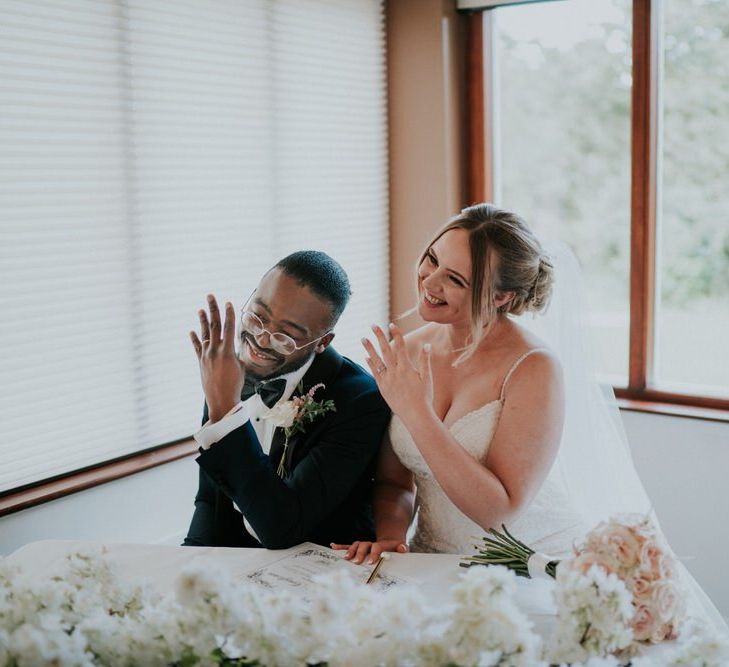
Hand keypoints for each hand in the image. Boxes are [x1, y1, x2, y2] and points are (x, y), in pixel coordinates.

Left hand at [190, 294, 244, 421]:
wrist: (221, 399)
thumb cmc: (235, 385)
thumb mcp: (241, 367)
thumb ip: (236, 355)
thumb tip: (233, 350)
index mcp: (228, 351)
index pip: (229, 327)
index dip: (229, 314)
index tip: (228, 302)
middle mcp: (215, 350)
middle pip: (214, 325)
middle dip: (213, 309)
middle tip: (210, 296)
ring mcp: (206, 355)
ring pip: (204, 334)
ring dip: (202, 320)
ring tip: (200, 309)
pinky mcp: (201, 362)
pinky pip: (197, 348)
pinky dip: (195, 339)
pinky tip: (191, 331)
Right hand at [330, 539, 407, 564]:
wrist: (390, 543)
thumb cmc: (395, 549)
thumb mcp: (400, 548)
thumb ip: (402, 548)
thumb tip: (403, 548)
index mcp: (381, 545)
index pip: (376, 547)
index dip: (374, 554)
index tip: (371, 562)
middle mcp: (371, 544)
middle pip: (364, 545)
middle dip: (360, 553)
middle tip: (357, 562)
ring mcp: (364, 546)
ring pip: (356, 545)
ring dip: (350, 551)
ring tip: (345, 558)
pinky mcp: (358, 548)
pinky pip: (348, 546)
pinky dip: (341, 546)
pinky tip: (332, 546)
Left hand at [361, 323, 432, 422]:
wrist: (416, 415)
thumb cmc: (424, 397)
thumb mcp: (427, 378)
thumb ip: (425, 361)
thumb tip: (427, 345)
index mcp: (407, 368)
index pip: (400, 346)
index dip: (396, 334)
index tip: (392, 323)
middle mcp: (395, 372)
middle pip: (386, 350)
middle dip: (379, 336)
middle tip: (373, 325)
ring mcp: (387, 380)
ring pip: (376, 361)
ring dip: (369, 348)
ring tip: (363, 338)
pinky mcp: (383, 388)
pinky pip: (375, 373)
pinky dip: (371, 364)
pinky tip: (366, 356)